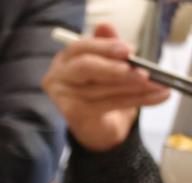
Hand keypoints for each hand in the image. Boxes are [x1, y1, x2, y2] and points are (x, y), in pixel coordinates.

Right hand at [42, 23, 169, 152]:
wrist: (97, 123)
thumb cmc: (102, 86)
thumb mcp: (108, 62)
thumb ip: (108, 46)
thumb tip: (104, 26)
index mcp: (66, 58)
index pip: (80, 48)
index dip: (104, 47)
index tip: (129, 50)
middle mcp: (58, 76)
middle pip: (84, 67)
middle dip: (114, 68)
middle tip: (142, 72)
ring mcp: (63, 97)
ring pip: (101, 89)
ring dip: (134, 87)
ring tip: (159, 84)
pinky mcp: (73, 115)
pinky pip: (108, 105)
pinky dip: (136, 100)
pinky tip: (157, 96)